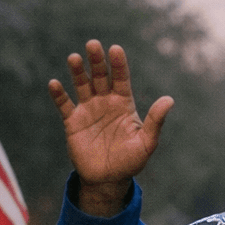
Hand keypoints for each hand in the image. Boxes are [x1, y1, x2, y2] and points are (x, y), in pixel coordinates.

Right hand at [47, 40, 173, 213]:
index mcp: (124, 103)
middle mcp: (105, 102)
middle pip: (100, 76)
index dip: (118, 64)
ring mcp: (88, 110)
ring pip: (82, 85)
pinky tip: (54, 83)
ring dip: (77, 72)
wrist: (108, 179)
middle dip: (96, 61)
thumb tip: (170, 99)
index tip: (115, 49)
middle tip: (92, 44)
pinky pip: (64, 104)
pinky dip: (59, 94)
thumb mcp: (146, 143)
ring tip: (74, 58)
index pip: (121, 78)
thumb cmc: (130, 161)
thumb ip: (155, 121)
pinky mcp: (73, 121)